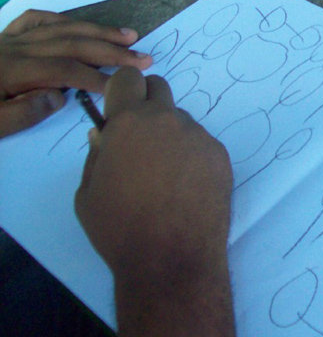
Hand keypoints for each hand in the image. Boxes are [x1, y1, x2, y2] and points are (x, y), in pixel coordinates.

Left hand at [0, 10, 150, 137]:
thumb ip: (23, 113)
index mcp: (12, 70)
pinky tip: (80, 25)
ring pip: (61, 28)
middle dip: (110, 51)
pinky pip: (37, 20)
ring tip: (129, 36)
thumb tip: (58, 97)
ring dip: (98, 31)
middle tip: (143, 58)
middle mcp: (15, 48)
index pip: (64, 70)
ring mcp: (10, 39)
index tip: (123, 86)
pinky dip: (62, 20)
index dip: (96, 76)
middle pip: (71, 44)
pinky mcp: (4, 36)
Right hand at [75, 67, 231, 279]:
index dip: (120, 92)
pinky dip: (190, 156)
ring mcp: (199, 136)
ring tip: (163, 176)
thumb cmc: (120, 228)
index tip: (118, 112)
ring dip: (169, 134)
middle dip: (145, 103)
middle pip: (158, 88)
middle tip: (138, 137)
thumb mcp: (88, 193)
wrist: (173, 259)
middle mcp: (168, 120)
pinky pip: (200, 144)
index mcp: (130, 122)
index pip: (128, 77)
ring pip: (180, 120)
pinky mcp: (220, 155)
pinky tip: (185, 188)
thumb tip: (104, 135)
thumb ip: (96, 155)